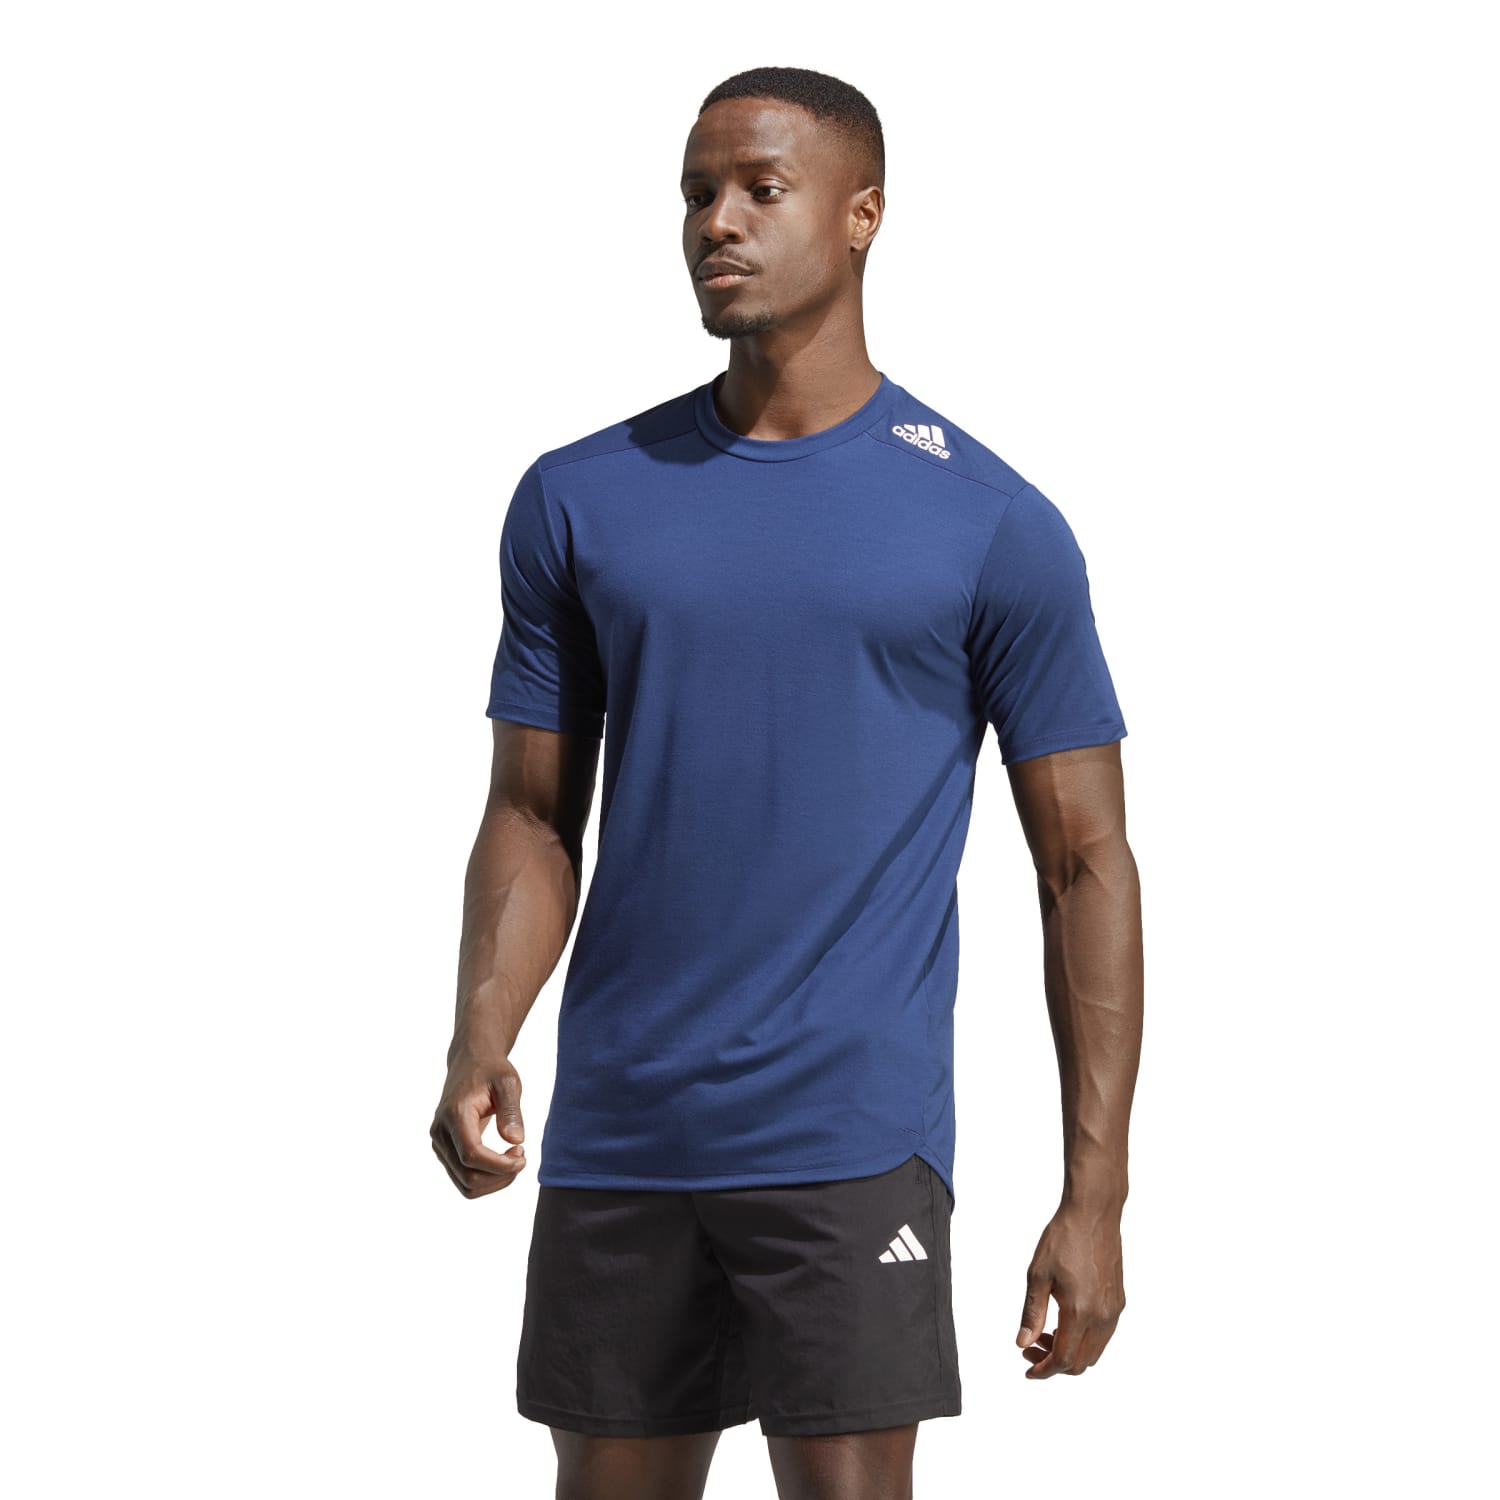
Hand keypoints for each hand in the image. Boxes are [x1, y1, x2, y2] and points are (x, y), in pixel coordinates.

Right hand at [430, 1050, 527, 1196]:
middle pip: (468, 1176)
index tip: (523, 1154)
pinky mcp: (445, 1150)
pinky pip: (464, 1179)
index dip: (499, 1165)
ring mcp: (440, 1144)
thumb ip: (511, 1111)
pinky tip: (503, 1160)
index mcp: (454, 1114)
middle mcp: (441, 1132)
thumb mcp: (508, 1082)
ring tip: (514, 1158)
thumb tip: (516, 1140)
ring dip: (495, 1181)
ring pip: (465, 1184)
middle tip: (522, 1155)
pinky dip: (487, 1179)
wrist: (470, 1062)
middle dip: (500, 1176)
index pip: (471, 1155)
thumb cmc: (491, 1070)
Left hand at [1016, 1203, 1125, 1376]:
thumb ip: (1032, 1313)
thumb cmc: (1063, 1238)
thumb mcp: (1038, 1274)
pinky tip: (1064, 1321)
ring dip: (1069, 1352)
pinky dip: (1083, 1340)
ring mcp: (1114, 1309)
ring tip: (1045, 1333)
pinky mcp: (1118, 1300)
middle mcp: (1103, 1316)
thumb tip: (1022, 1343)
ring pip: (1094, 1351)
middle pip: (1081, 1362)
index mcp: (1081, 1312)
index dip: (1044, 1370)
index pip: (1063, 1359)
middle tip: (1031, 1347)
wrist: (1093, 1213)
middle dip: (1054, 1364)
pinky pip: (1103, 1335)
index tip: (1028, 1368)